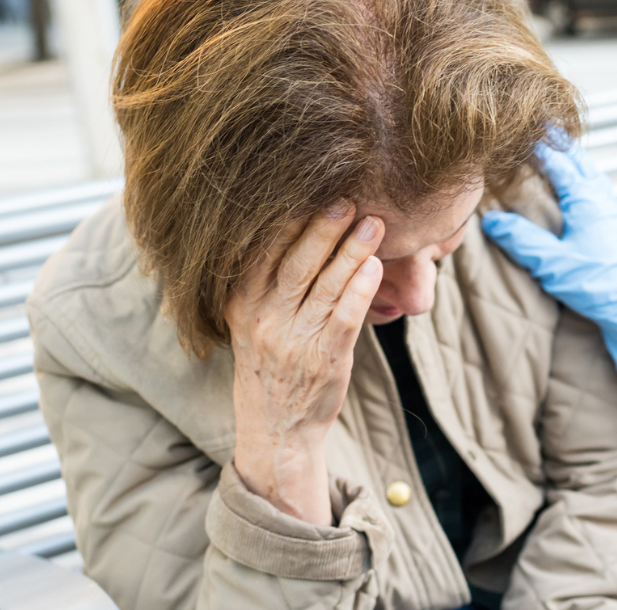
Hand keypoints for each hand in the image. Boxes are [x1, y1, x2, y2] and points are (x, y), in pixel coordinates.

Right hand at [225, 202, 382, 524]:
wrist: (277, 429)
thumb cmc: (270, 364)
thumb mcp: (249, 321)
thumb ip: (263, 280)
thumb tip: (291, 227)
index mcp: (242, 303)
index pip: (262, 252)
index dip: (286, 220)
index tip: (308, 189)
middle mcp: (265, 319)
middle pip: (296, 263)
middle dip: (322, 227)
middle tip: (347, 197)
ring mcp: (295, 340)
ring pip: (326, 286)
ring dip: (352, 251)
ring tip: (374, 224)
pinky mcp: (325, 359)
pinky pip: (344, 318)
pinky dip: (360, 291)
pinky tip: (374, 267)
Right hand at [483, 136, 616, 371]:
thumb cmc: (595, 284)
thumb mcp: (550, 262)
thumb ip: (521, 240)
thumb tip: (492, 220)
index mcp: (585, 199)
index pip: (558, 161)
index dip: (539, 145)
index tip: (522, 129)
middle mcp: (600, 198)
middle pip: (578, 158)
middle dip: (558, 141)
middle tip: (540, 125)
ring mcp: (608, 209)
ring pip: (589, 171)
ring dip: (572, 157)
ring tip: (556, 148)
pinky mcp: (611, 224)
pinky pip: (595, 186)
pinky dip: (581, 175)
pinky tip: (576, 185)